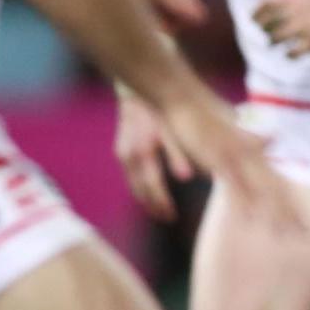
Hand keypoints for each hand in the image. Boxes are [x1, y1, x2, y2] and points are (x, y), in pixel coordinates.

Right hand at [113, 92, 193, 220]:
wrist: (137, 91)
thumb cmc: (160, 108)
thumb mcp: (171, 129)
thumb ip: (178, 153)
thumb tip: (188, 178)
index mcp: (143, 151)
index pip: (152, 186)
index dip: (162, 203)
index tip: (171, 216)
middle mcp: (129, 155)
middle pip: (141, 190)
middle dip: (154, 206)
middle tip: (166, 218)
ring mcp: (123, 153)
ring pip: (133, 185)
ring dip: (145, 200)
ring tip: (158, 211)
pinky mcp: (121, 150)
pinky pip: (130, 176)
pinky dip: (139, 188)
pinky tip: (149, 194)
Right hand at [154, 88, 301, 234]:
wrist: (183, 98)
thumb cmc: (207, 115)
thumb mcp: (235, 130)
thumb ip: (254, 139)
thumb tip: (272, 137)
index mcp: (253, 151)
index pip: (277, 180)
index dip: (291, 201)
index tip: (304, 220)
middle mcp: (250, 155)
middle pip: (275, 188)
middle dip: (289, 212)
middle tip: (302, 233)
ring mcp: (235, 157)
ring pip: (260, 189)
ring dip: (272, 211)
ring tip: (284, 232)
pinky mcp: (218, 159)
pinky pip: (234, 184)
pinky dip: (244, 201)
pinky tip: (251, 218)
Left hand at [254, 0, 309, 56]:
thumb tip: (264, 4)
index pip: (265, 5)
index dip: (256, 14)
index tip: (255, 20)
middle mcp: (298, 10)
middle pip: (268, 23)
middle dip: (264, 29)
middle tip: (267, 31)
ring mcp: (306, 26)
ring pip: (276, 38)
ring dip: (272, 41)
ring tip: (274, 42)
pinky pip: (293, 53)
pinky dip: (289, 55)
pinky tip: (290, 54)